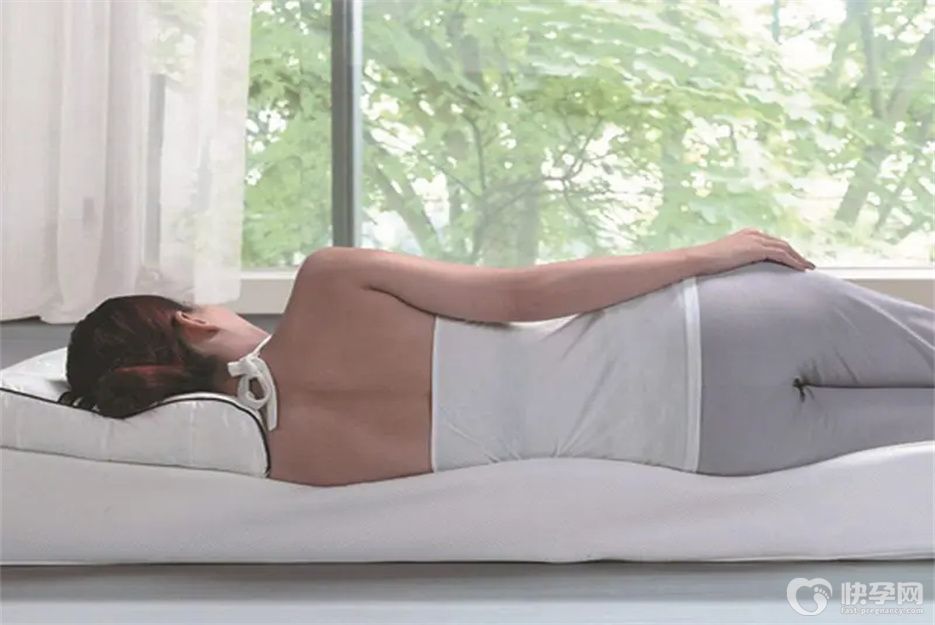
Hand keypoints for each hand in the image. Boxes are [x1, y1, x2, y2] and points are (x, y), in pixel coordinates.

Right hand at [687, 228, 814, 275]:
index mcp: (747, 235)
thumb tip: (745, 272)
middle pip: (781, 244)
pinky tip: (800, 269)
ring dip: (798, 258)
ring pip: (785, 248)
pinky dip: (793, 261)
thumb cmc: (708, 263)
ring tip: (808, 269)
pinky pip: (781, 254)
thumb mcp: (728, 260)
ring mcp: (756, 239)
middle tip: (806, 265)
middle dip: (796, 254)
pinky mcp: (757, 248)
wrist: (700, 259)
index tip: (794, 262)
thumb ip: (740, 261)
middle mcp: (754, 234)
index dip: (785, 252)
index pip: (772, 243)